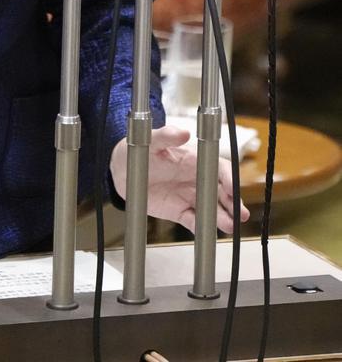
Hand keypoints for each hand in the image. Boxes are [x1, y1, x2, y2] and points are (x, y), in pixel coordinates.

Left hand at [110, 125, 250, 232]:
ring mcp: (189, 196)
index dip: (229, 178)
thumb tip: (183, 132)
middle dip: (233, 203)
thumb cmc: (141, 150)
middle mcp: (197, 180)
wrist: (123, 169)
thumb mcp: (152, 140)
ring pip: (211, 209)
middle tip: (240, 215)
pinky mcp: (179, 211)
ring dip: (221, 218)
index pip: (219, 169)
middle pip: (222, 192)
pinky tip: (205, 232)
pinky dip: (200, 227)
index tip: (234, 189)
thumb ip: (166, 135)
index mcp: (195, 161)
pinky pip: (193, 220)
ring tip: (229, 226)